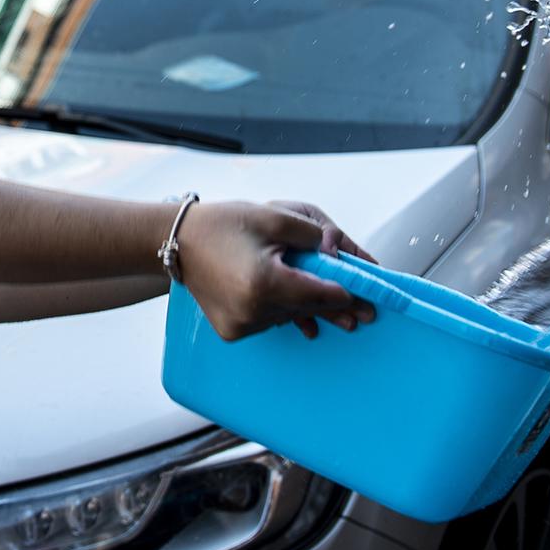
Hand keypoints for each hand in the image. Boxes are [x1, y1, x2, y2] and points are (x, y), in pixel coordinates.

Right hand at [176, 201, 373, 341]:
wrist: (178, 241)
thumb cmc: (224, 224)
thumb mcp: (274, 217)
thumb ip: (313, 236)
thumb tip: (339, 254)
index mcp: (266, 282)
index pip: (321, 294)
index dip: (349, 294)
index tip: (371, 298)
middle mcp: (253, 310)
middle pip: (308, 309)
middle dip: (336, 308)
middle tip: (366, 315)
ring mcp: (241, 324)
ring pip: (289, 316)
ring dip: (308, 309)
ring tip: (339, 312)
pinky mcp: (232, 331)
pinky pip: (269, 322)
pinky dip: (283, 312)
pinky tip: (297, 310)